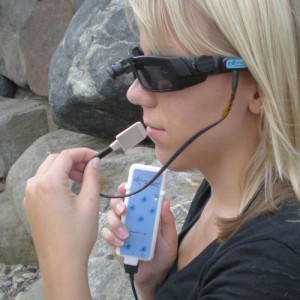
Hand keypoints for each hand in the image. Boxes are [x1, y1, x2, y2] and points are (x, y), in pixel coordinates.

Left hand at [23, 148, 100, 299]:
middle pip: (55, 160)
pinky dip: (56, 179)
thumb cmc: (77, 234)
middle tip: (91, 169)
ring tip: (82, 180)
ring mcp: (30, 196)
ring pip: (47, 170)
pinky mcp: (31, 204)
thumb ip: (92, 177)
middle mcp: (34, 186)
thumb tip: (95, 162)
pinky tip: (70, 189)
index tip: (97, 157)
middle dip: (74, 160)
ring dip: (65, 169)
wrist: (61, 262)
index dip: (83, 153)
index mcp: (49, 183)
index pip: (66, 156)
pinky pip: (42, 183)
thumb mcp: (90, 202)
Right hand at [101, 184, 177, 297]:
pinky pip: (106, 234)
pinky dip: (111, 237)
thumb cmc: (163, 253)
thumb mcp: (169, 235)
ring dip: (115, 223)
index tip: (125, 187)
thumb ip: (167, 220)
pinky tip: (121, 244)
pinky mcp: (114, 242)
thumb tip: (165, 201)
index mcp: (143, 213)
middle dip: (117, 203)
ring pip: (109, 217)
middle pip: (116, 203)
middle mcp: (130, 218)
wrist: (155, 275)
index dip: (127, 188)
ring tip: (126, 234)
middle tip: (124, 210)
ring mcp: (120, 230)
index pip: (132, 195)